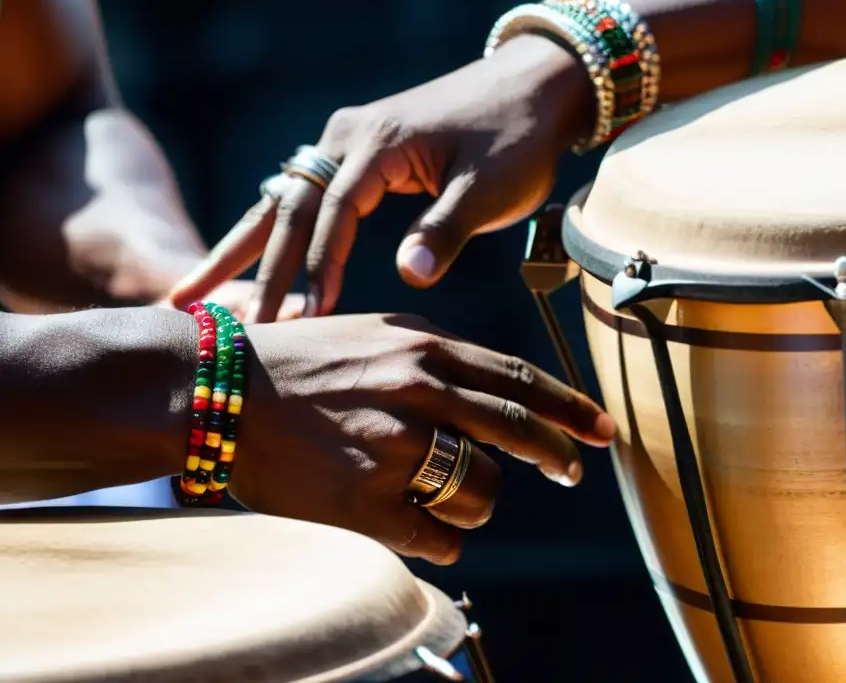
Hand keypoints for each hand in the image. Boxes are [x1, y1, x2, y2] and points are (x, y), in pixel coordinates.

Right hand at [168, 36, 591, 321]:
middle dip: (247, 264)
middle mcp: (347, 136)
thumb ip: (447, 230)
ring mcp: (345, 142)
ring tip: (190, 294)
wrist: (534, 88)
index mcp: (377, 142)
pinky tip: (249, 269)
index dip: (319, 266)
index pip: (331, 212)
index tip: (308, 317)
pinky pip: (303, 200)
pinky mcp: (356, 154)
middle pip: (285, 206)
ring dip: (240, 249)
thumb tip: (410, 277)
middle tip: (201, 312)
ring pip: (281, 202)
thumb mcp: (492, 188)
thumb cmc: (517, 139)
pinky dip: (276, 237)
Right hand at [235, 313, 615, 563]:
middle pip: (519, 434)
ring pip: (483, 491)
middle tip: (572, 473)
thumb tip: (494, 392)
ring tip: (445, 495)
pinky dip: (443, 536)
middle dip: (557, 456)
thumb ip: (438, 357)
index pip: (520, 380)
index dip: (569, 407)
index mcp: (425, 348)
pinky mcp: (367, 501)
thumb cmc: (299, 361)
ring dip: (478, 500)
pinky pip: (440, 536)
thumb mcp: (377, 333)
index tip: (602, 429)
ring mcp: (396, 448)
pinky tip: (422, 526)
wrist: (218, 389)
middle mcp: (420, 393)